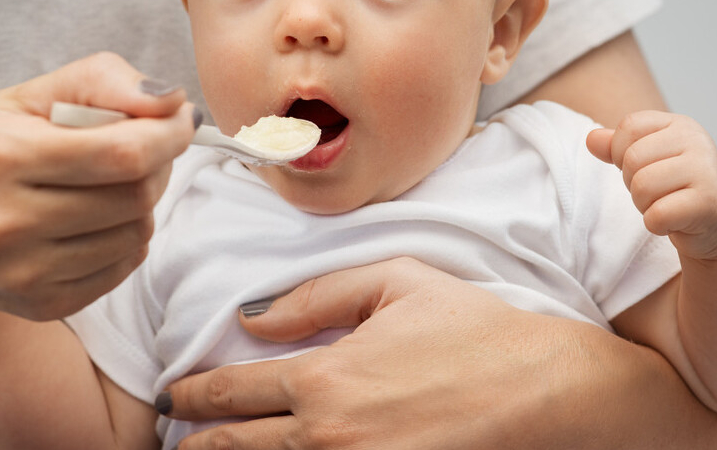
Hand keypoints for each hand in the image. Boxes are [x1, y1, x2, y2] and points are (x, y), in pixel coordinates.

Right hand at [0, 52, 193, 320]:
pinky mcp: (39, 304)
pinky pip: (122, 267)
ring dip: (142, 203)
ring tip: (110, 183)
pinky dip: (126, 238)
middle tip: (143, 148)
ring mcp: (21, 272)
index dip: (169, 134)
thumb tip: (173, 102)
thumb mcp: (27, 95)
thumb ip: (102, 82)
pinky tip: (95, 219)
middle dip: (158, 165)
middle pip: (136, 196)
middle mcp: (5, 222)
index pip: (123, 153)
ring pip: (136, 233)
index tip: (180, 119)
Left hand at [161, 258, 665, 449]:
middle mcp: (328, 437)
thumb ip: (318, 295)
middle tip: (176, 440)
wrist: (544, 391)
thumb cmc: (474, 330)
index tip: (172, 398)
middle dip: (197, 445)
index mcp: (325, 377)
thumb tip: (255, 317)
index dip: (192, 397)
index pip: (233, 393)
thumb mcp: (396, 282)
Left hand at [585, 110, 716, 260]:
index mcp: (680, 124)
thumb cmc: (677, 186)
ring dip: (644, 205)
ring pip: (641, 187)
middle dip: (633, 183)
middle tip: (657, 193)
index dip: (621, 152)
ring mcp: (705, 171)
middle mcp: (696, 141)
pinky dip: (657, 225)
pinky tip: (673, 222)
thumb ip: (617, 147)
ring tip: (665, 205)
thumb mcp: (648, 159)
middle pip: (632, 160)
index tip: (642, 168)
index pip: (629, 127)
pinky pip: (656, 215)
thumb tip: (591, 139)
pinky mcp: (707, 203)